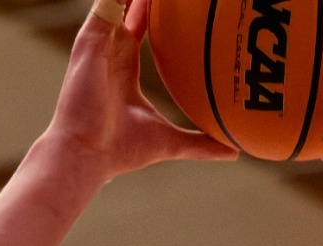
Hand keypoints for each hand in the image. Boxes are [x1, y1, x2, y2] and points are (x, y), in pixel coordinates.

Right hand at [42, 0, 235, 182]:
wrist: (87, 153)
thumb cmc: (119, 151)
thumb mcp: (170, 142)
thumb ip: (201, 144)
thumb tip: (234, 153)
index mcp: (124, 68)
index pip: (140, 28)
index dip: (155, 13)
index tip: (178, 5)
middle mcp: (109, 51)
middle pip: (129, 7)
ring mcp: (98, 43)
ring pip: (120, 0)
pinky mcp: (90, 39)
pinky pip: (109, 2)